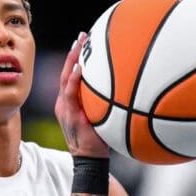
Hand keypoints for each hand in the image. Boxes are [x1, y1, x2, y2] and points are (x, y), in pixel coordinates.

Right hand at [55, 32, 109, 157]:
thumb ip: (107, 104)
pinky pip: (69, 94)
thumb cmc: (99, 140)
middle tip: (83, 35)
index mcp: (71, 102)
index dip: (76, 59)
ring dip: (71, 61)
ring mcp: (66, 108)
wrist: (90, 160)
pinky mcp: (70, 115)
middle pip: (67, 72)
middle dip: (73, 53)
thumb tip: (130, 90)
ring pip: (65, 80)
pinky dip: (73, 80)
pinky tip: (80, 68)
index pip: (72, 76)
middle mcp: (65, 103)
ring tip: (79, 45)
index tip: (85, 41)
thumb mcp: (102, 118)